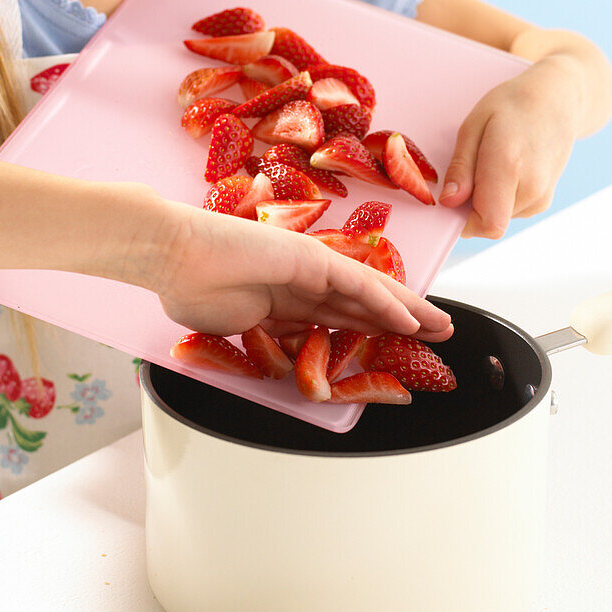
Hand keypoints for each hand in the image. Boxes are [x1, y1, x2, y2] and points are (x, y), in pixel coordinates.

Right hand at [148, 204, 454, 340]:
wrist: (171, 255)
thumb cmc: (188, 287)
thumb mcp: (237, 329)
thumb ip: (264, 339)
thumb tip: (279, 357)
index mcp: (285, 296)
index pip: (338, 316)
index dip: (369, 329)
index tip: (394, 346)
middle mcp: (303, 278)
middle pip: (363, 304)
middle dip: (401, 321)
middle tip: (434, 334)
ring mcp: (308, 266)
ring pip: (370, 294)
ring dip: (409, 312)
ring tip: (441, 327)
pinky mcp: (310, 258)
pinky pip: (358, 286)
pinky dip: (387, 303)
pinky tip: (412, 319)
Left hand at [437, 57, 581, 238]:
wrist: (558, 100)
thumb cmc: (512, 106)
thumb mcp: (474, 126)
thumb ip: (461, 168)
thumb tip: (450, 202)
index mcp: (509, 166)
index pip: (487, 224)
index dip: (463, 220)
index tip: (454, 198)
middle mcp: (531, 188)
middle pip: (488, 222)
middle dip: (471, 206)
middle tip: (473, 169)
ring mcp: (541, 197)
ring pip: (498, 218)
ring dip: (486, 200)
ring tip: (493, 163)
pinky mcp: (543, 201)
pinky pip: (509, 212)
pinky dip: (500, 198)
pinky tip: (506, 169)